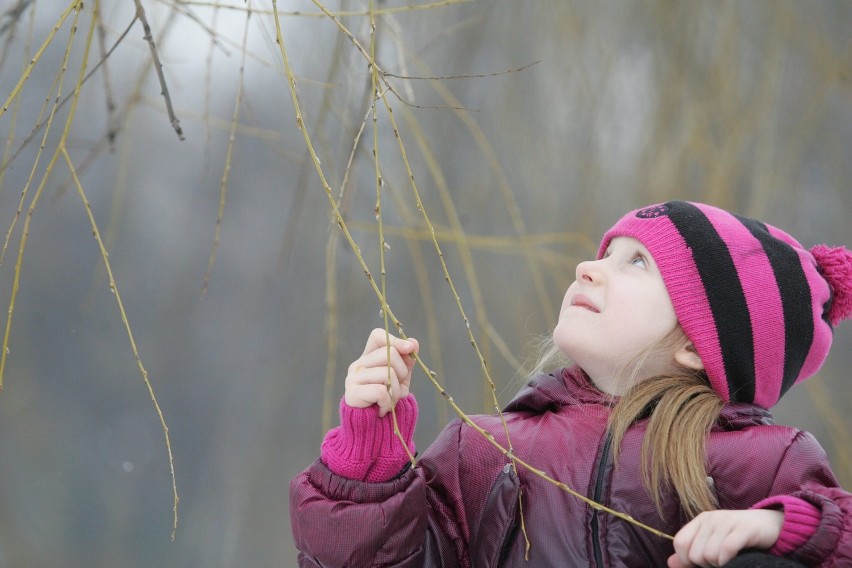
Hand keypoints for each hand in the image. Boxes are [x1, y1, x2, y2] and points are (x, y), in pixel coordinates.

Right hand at [344, 328, 418, 416]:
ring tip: (389, 402)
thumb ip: (407, 360)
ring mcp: (353, 378)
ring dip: (396, 393)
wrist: (373, 428)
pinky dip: (387, 403)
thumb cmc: (387, 400)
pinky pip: (381, 392)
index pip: (378, 336)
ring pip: (387, 374)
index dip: (395, 340)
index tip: (409, 349)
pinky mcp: (352, 394)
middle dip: (402, 373)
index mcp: (369, 357)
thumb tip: (413, 343)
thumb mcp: (401, 378)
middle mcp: (358, 364)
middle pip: (389, 354)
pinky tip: (382, 409)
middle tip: (397, 388)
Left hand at [668, 509, 782, 567]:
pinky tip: (734, 560)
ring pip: (709, 555)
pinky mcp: (744, 529)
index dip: (687, 560)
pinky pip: (726, 549)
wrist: (770, 525)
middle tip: (720, 561)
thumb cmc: (738, 537)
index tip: (701, 564)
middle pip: (695, 554)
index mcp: (700, 521)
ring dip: (719, 564)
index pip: (680, 543)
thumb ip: (691, 551)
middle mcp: (710, 519)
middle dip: (706, 565)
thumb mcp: (712, 541)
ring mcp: (727, 522)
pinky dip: (727, 560)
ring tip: (729, 560)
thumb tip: (670, 563)